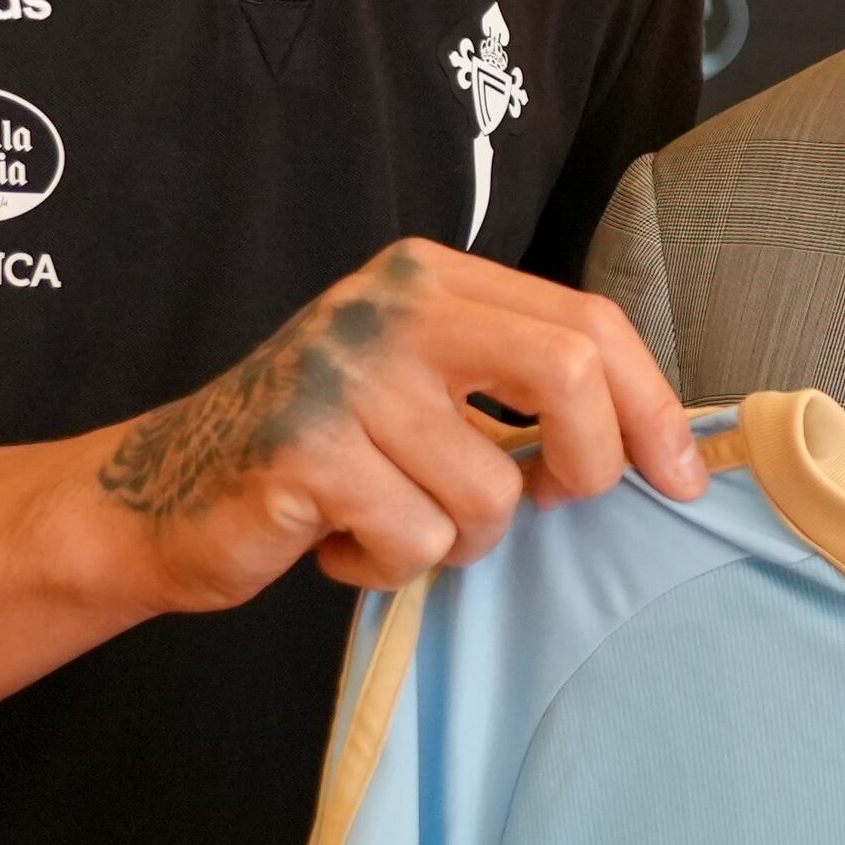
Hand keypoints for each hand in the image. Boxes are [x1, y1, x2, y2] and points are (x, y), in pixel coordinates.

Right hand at [82, 240, 704, 609]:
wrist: (160, 495)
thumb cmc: (323, 452)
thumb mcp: (425, 388)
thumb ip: (521, 388)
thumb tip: (666, 445)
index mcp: (430, 277)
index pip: (586, 321)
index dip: (653, 406)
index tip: (684, 478)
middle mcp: (389, 307)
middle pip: (567, 370)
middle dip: (587, 463)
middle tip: (548, 504)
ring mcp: (343, 375)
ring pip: (490, 493)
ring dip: (457, 538)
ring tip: (390, 518)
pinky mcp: (304, 453)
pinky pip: (417, 541)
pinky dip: (390, 567)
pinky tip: (338, 542)